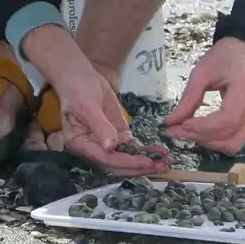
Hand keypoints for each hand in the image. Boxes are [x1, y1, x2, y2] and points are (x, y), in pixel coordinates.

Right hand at [23, 25, 169, 176]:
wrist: (81, 76)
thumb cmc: (79, 90)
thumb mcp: (88, 106)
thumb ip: (100, 127)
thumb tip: (110, 147)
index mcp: (81, 144)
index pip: (106, 160)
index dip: (126, 163)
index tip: (145, 162)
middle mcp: (93, 149)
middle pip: (117, 165)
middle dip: (139, 167)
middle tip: (161, 167)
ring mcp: (106, 143)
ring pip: (126, 158)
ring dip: (145, 162)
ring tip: (165, 163)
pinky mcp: (117, 135)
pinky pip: (131, 147)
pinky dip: (145, 150)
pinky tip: (160, 151)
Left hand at [164, 37, 244, 154]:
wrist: (244, 52)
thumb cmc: (223, 57)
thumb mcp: (201, 71)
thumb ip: (188, 97)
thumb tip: (171, 122)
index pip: (227, 118)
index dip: (202, 127)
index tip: (180, 125)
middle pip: (229, 134)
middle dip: (199, 137)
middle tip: (175, 131)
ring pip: (233, 143)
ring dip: (208, 143)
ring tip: (186, 133)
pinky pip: (235, 140)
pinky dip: (216, 141)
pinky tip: (200, 133)